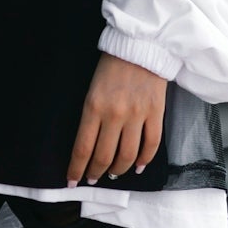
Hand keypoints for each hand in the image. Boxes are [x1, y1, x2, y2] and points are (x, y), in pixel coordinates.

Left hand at [66, 52, 165, 185]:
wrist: (141, 45)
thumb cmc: (112, 65)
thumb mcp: (91, 89)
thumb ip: (91, 116)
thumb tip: (89, 144)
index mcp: (93, 107)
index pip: (83, 148)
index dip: (76, 169)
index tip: (72, 181)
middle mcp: (115, 114)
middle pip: (104, 156)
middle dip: (96, 172)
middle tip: (92, 179)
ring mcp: (137, 115)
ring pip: (128, 155)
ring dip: (119, 169)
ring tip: (114, 174)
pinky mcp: (156, 113)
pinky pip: (151, 144)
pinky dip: (145, 159)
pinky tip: (138, 166)